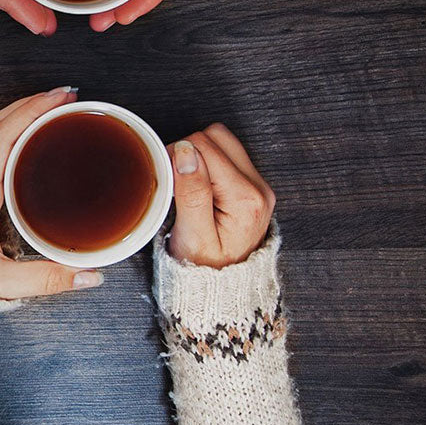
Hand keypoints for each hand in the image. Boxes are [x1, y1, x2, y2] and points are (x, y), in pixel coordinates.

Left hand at [0, 87, 102, 297]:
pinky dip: (9, 124)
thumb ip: (46, 280)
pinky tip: (28, 126)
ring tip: (52, 103)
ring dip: (18, 110)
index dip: (27, 115)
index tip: (56, 101)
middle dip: (30, 104)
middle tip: (66, 95)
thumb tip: (90, 276)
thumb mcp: (2, 284)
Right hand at [168, 124, 275, 267]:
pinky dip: (207, 162)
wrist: (225, 288)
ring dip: (199, 155)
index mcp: (245, 198)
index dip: (177, 156)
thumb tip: (186, 152)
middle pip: (216, 136)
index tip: (167, 181)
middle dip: (189, 151)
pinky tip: (197, 186)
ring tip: (186, 184)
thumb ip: (191, 192)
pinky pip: (226, 155)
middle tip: (175, 181)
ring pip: (222, 141)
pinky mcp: (252, 186)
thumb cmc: (205, 268)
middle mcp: (258, 187)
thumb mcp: (193, 236)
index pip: (204, 146)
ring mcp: (258, 185)